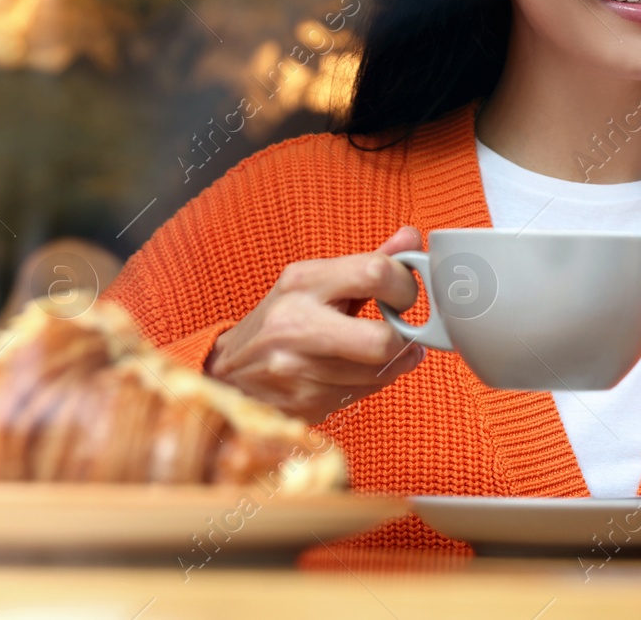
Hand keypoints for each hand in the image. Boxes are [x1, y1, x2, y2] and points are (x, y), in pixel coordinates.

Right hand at [205, 226, 426, 422]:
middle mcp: (296, 324)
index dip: (405, 286)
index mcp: (302, 282)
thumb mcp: (317, 281)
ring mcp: (298, 368)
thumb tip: (412, 238)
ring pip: (379, 371)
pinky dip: (372, 381)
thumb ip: (369, 262)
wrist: (229, 372)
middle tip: (402, 331)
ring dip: (392, 362)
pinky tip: (357, 369)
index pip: (375, 273)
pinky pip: (364, 393)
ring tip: (381, 350)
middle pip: (382, 339)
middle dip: (404, 338)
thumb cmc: (282, 320)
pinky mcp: (304, 402)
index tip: (405, 294)